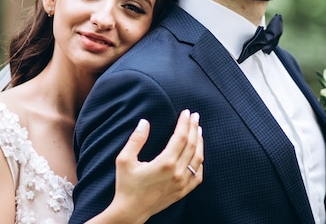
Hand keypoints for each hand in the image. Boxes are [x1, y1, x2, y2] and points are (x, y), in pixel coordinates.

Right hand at [108, 109, 202, 223]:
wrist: (130, 211)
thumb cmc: (126, 185)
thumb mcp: (124, 160)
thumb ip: (136, 140)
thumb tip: (144, 122)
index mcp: (165, 163)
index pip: (181, 137)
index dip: (184, 123)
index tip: (186, 112)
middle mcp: (177, 172)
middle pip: (192, 145)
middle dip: (194, 128)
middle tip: (195, 116)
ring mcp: (182, 183)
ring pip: (198, 159)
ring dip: (199, 142)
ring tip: (198, 130)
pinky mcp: (182, 191)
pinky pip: (198, 175)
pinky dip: (200, 162)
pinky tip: (198, 154)